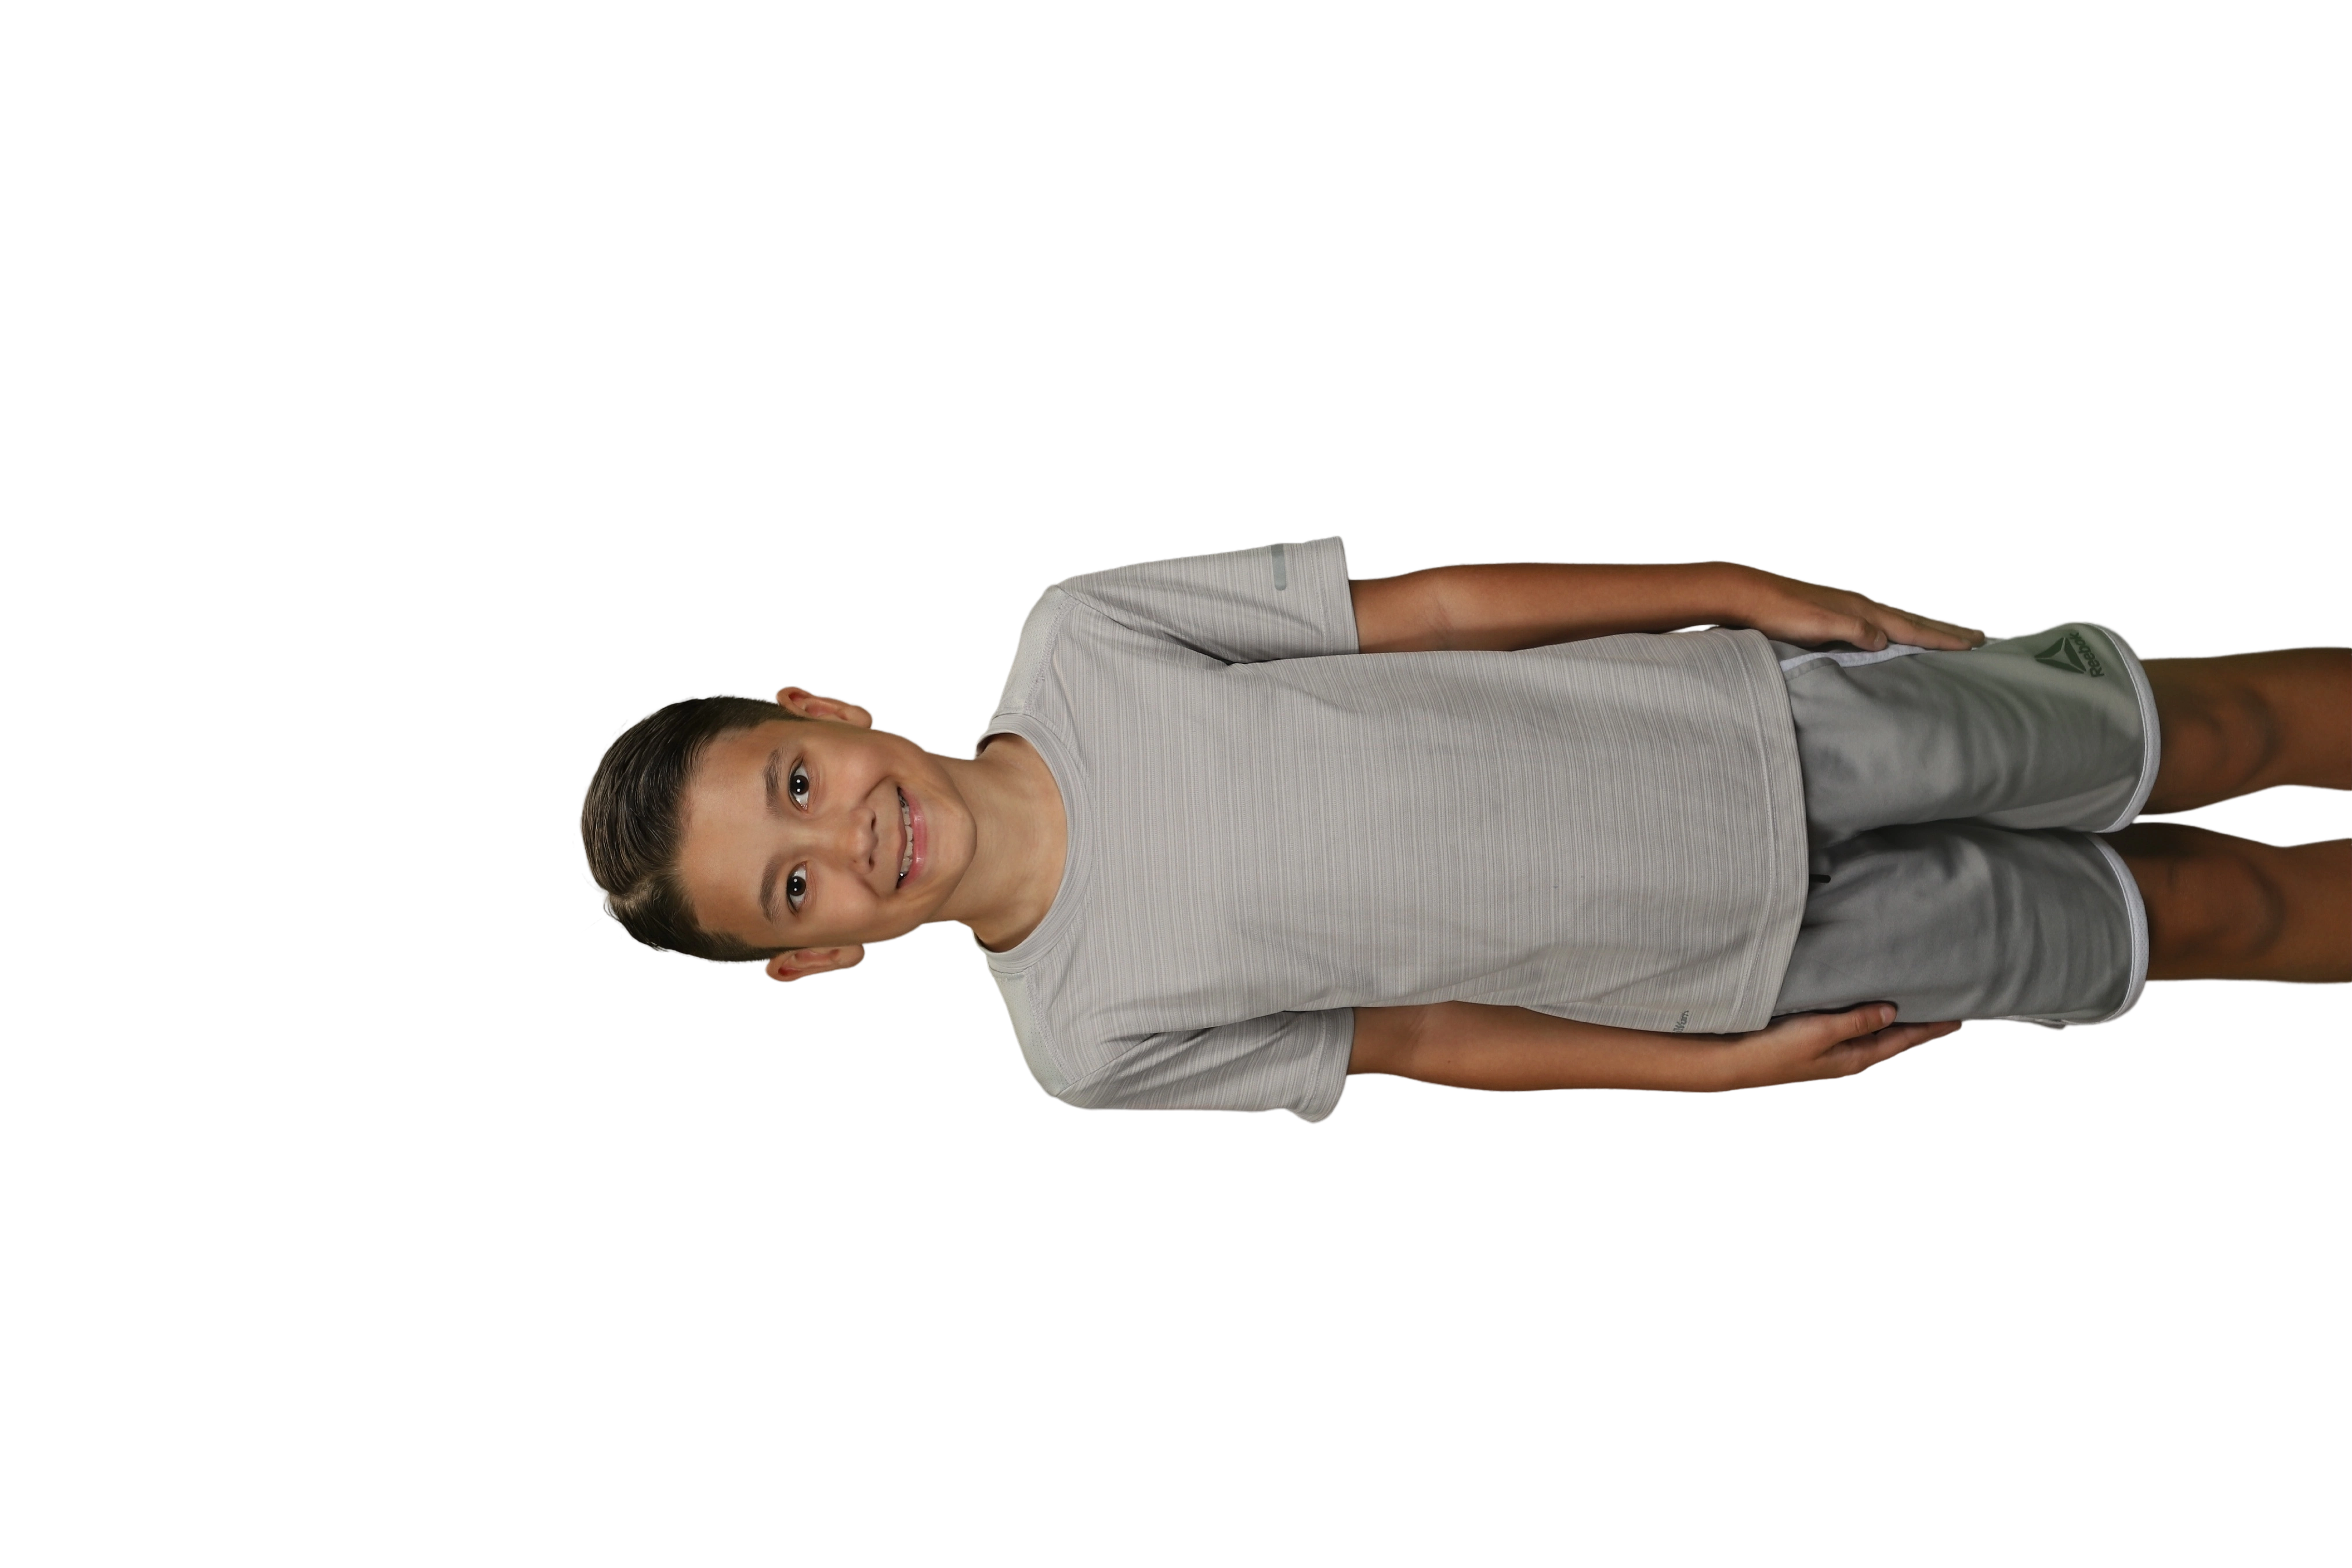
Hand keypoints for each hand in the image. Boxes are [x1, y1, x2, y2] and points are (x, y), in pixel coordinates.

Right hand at [1710, 1003, 1965, 1089]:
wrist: (1736, 1060)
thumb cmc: (1775, 1048)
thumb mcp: (1821, 1031)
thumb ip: (1857, 1020)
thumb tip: (1893, 1011)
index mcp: (1855, 1056)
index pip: (1904, 1039)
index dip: (1931, 1027)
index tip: (1959, 1017)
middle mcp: (1848, 1055)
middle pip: (1894, 1038)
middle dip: (1921, 1025)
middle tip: (1946, 1009)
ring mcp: (1833, 1050)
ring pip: (1876, 1033)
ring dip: (1897, 1021)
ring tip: (1917, 1007)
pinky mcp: (1817, 1041)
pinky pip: (1856, 1028)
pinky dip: (1872, 1018)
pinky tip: (1871, 1009)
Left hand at [1720, 564, 1984, 651]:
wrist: (1744, 594)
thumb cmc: (1777, 612)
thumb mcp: (1815, 624)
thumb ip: (1851, 630)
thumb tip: (1884, 640)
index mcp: (1860, 610)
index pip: (1911, 627)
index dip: (1942, 638)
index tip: (1973, 645)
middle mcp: (1859, 605)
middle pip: (1912, 620)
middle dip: (1945, 631)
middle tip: (1979, 639)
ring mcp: (1846, 606)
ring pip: (1897, 618)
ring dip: (1924, 627)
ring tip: (1947, 634)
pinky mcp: (1832, 610)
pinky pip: (1878, 620)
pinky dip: (1896, 626)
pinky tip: (1893, 630)